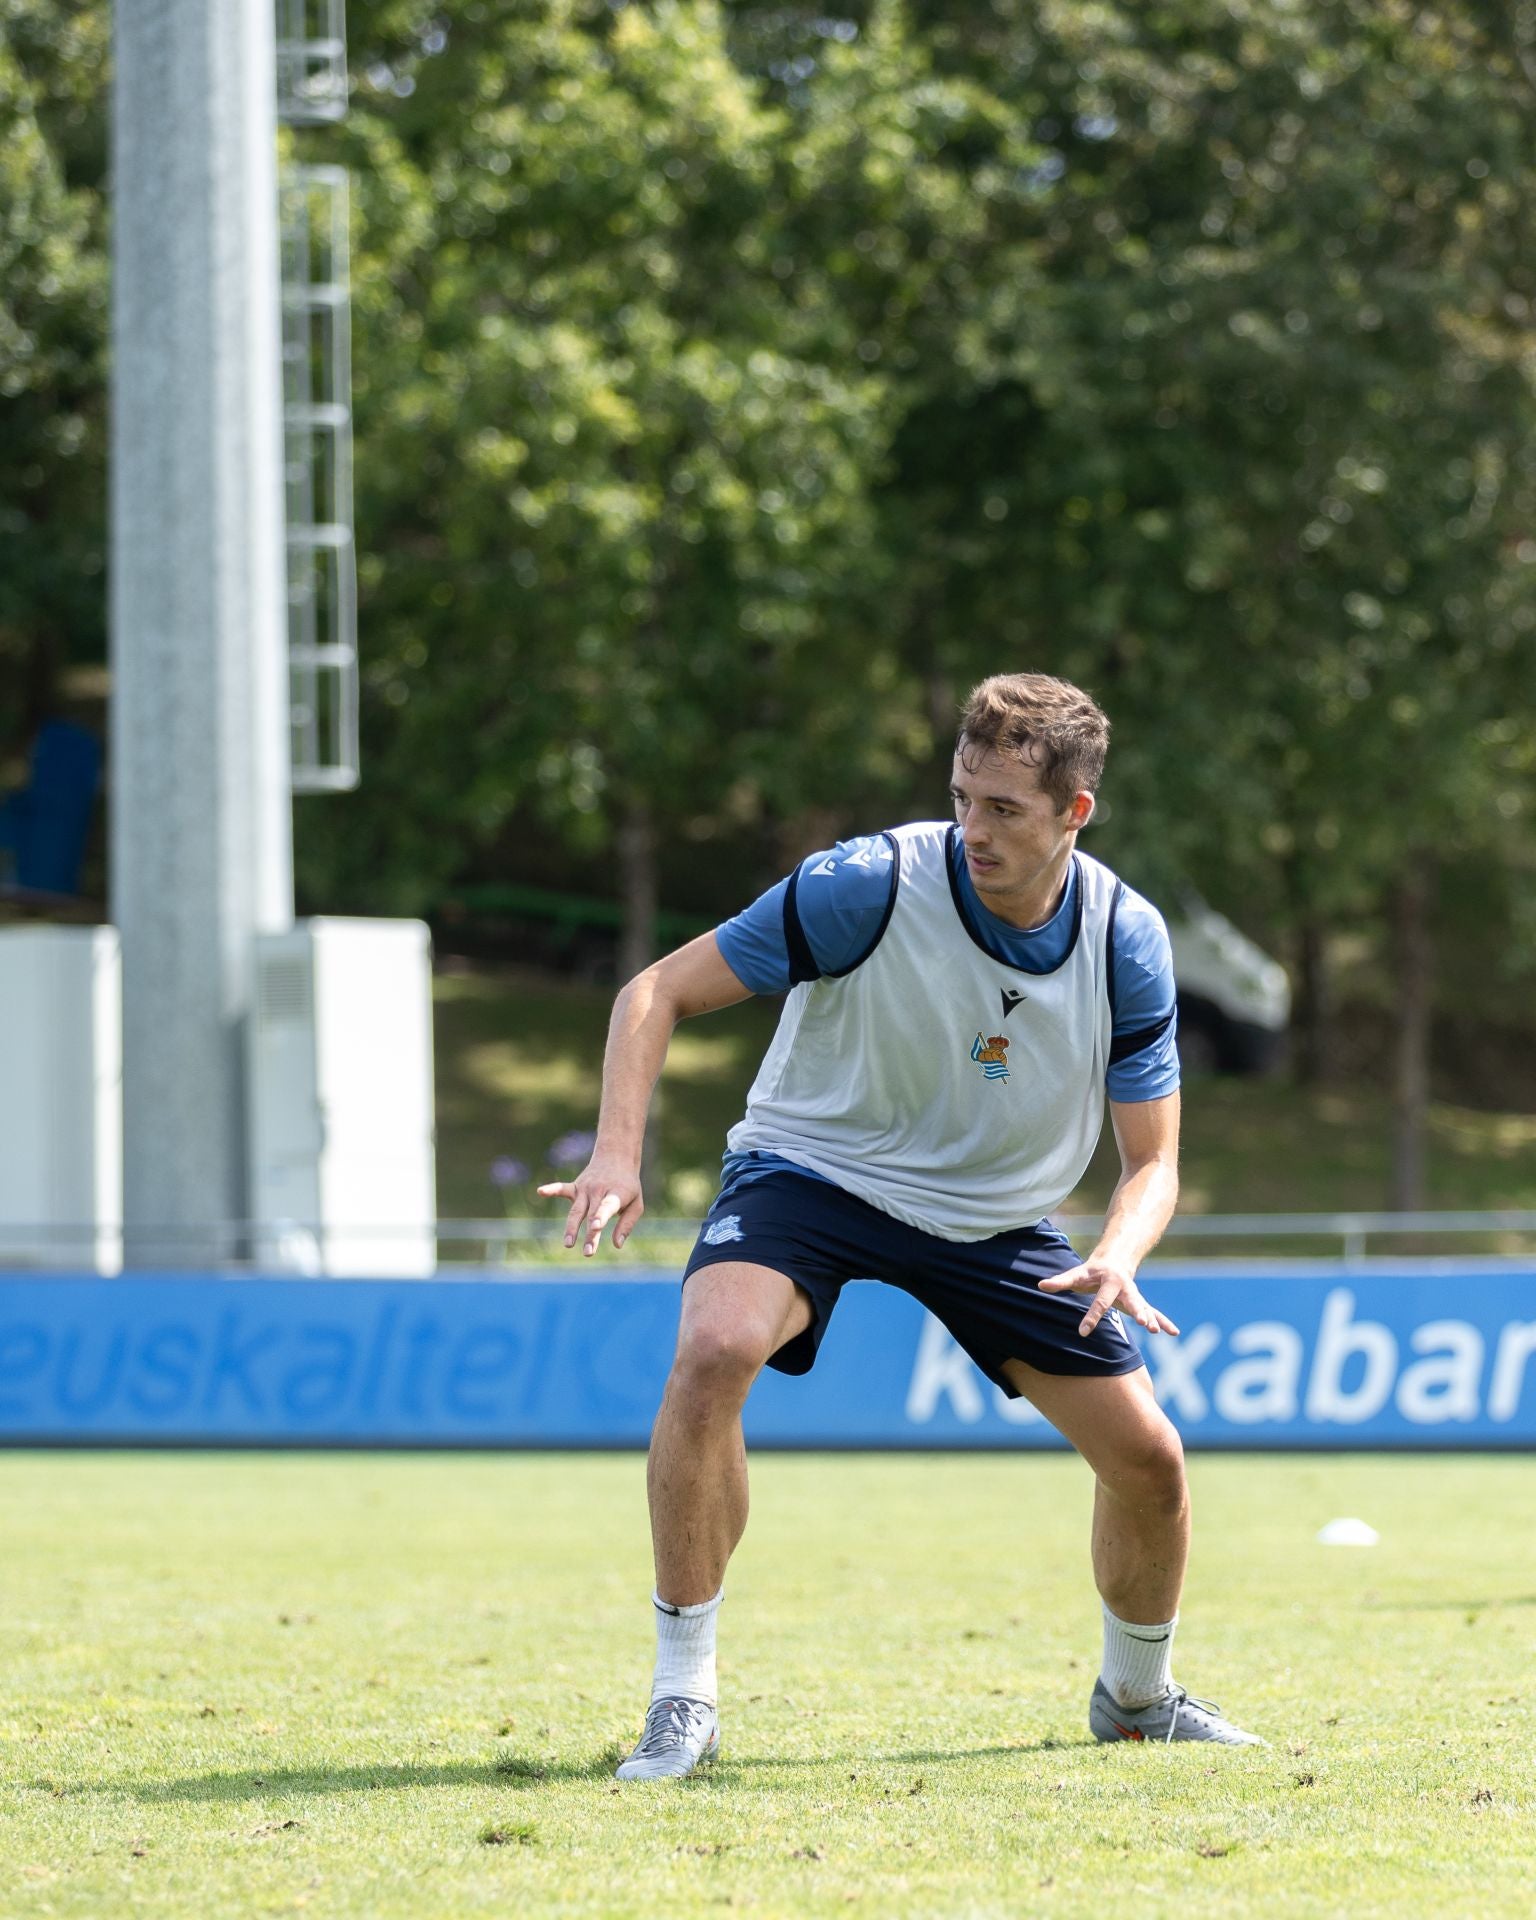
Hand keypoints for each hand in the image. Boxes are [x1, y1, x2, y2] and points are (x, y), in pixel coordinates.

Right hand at [537, 1158, 643, 1256]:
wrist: (617, 1157)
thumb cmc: (628, 1186)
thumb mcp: (636, 1204)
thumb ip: (627, 1224)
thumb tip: (617, 1244)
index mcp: (616, 1194)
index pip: (607, 1206)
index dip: (601, 1216)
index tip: (596, 1226)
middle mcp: (598, 1190)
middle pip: (591, 1214)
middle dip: (590, 1234)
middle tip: (589, 1252)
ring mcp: (585, 1188)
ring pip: (576, 1210)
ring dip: (571, 1227)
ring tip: (568, 1244)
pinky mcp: (575, 1186)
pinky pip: (562, 1188)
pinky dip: (551, 1189)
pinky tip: (540, 1191)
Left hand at [1036, 1258, 1179, 1339]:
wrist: (1114, 1260)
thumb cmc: (1091, 1271)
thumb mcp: (1076, 1274)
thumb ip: (1060, 1281)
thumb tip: (1040, 1285)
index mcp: (1109, 1282)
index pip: (1099, 1302)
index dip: (1091, 1317)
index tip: (1083, 1333)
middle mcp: (1126, 1288)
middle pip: (1132, 1301)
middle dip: (1139, 1311)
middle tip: (1143, 1323)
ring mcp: (1135, 1296)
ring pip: (1145, 1308)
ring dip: (1153, 1319)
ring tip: (1159, 1331)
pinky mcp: (1140, 1303)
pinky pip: (1154, 1312)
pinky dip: (1164, 1321)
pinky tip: (1174, 1332)